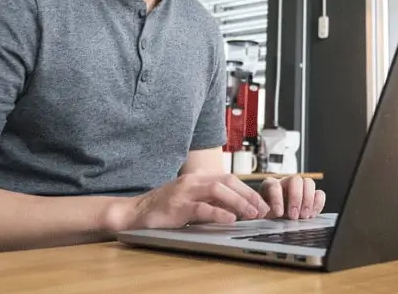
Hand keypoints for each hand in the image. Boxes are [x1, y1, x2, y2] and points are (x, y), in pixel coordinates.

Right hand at [121, 173, 270, 229]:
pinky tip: (230, 219)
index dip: (248, 190)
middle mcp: (192, 181)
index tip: (262, 203)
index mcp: (198, 178)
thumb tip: (237, 209)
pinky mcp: (177, 208)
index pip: (229, 179)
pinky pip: (201, 208)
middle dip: (248, 195)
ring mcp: (184, 193)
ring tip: (251, 214)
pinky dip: (218, 213)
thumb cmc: (164, 207)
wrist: (135, 212)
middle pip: (227, 181)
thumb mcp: (191, 200)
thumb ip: (211, 201)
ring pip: (217, 191)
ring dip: (238, 202)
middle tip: (262, 210)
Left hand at [260, 175, 325, 219]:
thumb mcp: (260, 216)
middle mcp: (286, 183)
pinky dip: (318, 204)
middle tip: (294, 216)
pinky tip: (311, 215)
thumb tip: (265, 214)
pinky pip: (320, 193)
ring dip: (308, 201)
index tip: (279, 214)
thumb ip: (262, 214)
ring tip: (304, 216)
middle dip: (296, 198)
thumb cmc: (266, 217)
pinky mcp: (312, 196)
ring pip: (309, 183)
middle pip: (295, 179)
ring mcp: (300, 188)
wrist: (275, 221)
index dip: (277, 199)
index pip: (275, 185)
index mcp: (270, 185)